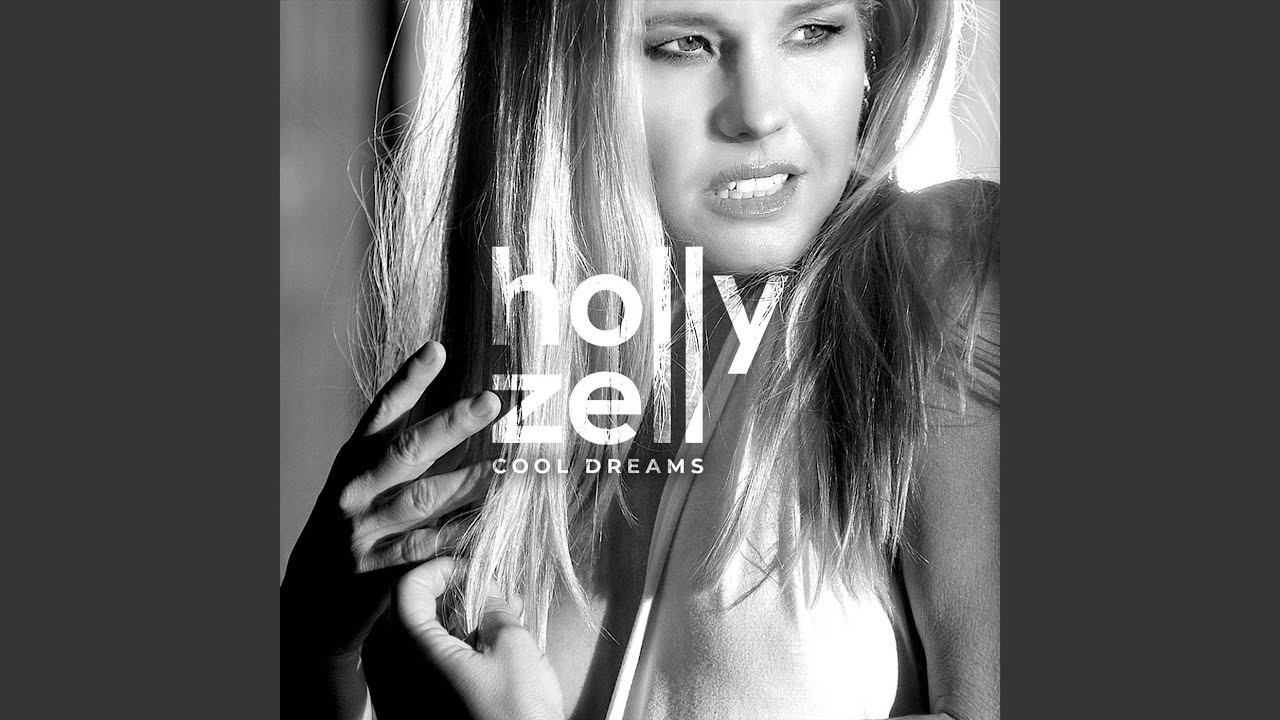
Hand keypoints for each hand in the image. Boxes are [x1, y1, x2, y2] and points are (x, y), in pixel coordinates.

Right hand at [282, 341, 499, 660]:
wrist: (311, 602)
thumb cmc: (350, 528)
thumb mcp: (362, 483)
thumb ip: (400, 452)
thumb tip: (459, 413)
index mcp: (353, 461)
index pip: (382, 412)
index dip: (409, 380)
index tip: (437, 349)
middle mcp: (355, 491)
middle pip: (407, 451)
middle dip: (451, 424)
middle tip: (491, 401)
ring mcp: (365, 532)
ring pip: (423, 500)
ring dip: (470, 481)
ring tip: (508, 464)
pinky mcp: (380, 572)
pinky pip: (429, 548)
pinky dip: (461, 533)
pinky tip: (491, 519)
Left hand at [397, 557, 564, 719]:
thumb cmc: (515, 717)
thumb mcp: (515, 647)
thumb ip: (495, 610)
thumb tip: (489, 596)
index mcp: (415, 653)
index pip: (406, 591)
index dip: (438, 570)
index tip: (468, 570)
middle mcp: (395, 676)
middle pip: (399, 616)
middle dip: (436, 597)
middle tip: (475, 593)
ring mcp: (398, 701)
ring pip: (403, 646)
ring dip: (436, 626)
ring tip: (480, 626)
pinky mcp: (409, 718)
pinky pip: (409, 674)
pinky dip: (433, 656)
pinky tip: (470, 657)